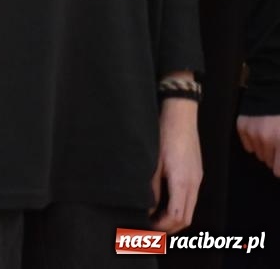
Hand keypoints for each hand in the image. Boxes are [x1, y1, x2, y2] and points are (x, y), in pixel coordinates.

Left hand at [150, 97, 201, 232]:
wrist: (180, 115)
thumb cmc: (163, 134)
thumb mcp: (152, 161)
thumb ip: (150, 186)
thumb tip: (147, 207)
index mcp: (182, 182)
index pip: (177, 216)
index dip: (163, 226)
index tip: (147, 227)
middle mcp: (194, 183)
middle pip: (186, 217)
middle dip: (170, 227)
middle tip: (150, 229)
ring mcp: (197, 178)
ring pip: (190, 208)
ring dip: (175, 218)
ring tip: (155, 218)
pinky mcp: (196, 172)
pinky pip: (190, 197)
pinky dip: (179, 206)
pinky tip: (164, 202)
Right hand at [237, 114, 279, 176]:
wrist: (277, 100)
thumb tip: (278, 169)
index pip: (278, 171)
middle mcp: (266, 137)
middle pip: (268, 163)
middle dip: (275, 157)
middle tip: (279, 144)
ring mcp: (252, 130)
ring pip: (258, 154)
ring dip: (265, 149)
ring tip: (273, 138)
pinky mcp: (242, 124)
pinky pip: (247, 145)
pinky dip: (252, 143)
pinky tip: (260, 136)